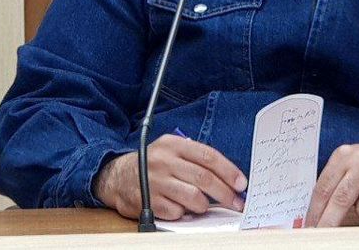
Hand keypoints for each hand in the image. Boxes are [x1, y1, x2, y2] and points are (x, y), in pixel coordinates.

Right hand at [92, 135, 247, 219]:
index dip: (229, 171)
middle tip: (237, 203)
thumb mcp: (171, 151)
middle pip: (204, 178)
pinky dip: (184, 213)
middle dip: (225, 193)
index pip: (208, 156)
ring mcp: (155, 181)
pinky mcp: (148, 201)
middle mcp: (164, 160)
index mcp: (173, 145)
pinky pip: (177, 212)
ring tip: (203, 206)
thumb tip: (227, 178)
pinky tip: (180, 209)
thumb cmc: (152, 165)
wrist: (117, 177)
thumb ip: (195, 159)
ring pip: (193, 197)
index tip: (241, 184)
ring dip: (204, 205)